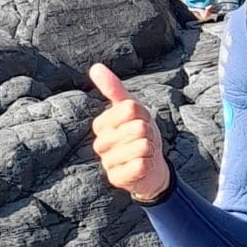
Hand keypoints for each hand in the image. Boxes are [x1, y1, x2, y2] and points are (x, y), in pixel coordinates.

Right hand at [89, 63, 171, 203]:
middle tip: (144, 140)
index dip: (143, 115)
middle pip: (138, 127)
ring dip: (150, 150)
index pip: (129, 108)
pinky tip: (143, 167)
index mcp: (101, 124)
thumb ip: (114, 89)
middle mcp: (100, 143)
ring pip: (141, 147)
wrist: (151, 167)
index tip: (140, 122)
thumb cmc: (141, 136)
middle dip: (149, 134)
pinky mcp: (116, 179)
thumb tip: (95, 67)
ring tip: (144, 154)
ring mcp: (107, 162)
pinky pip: (140, 165)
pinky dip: (148, 164)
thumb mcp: (132, 109)